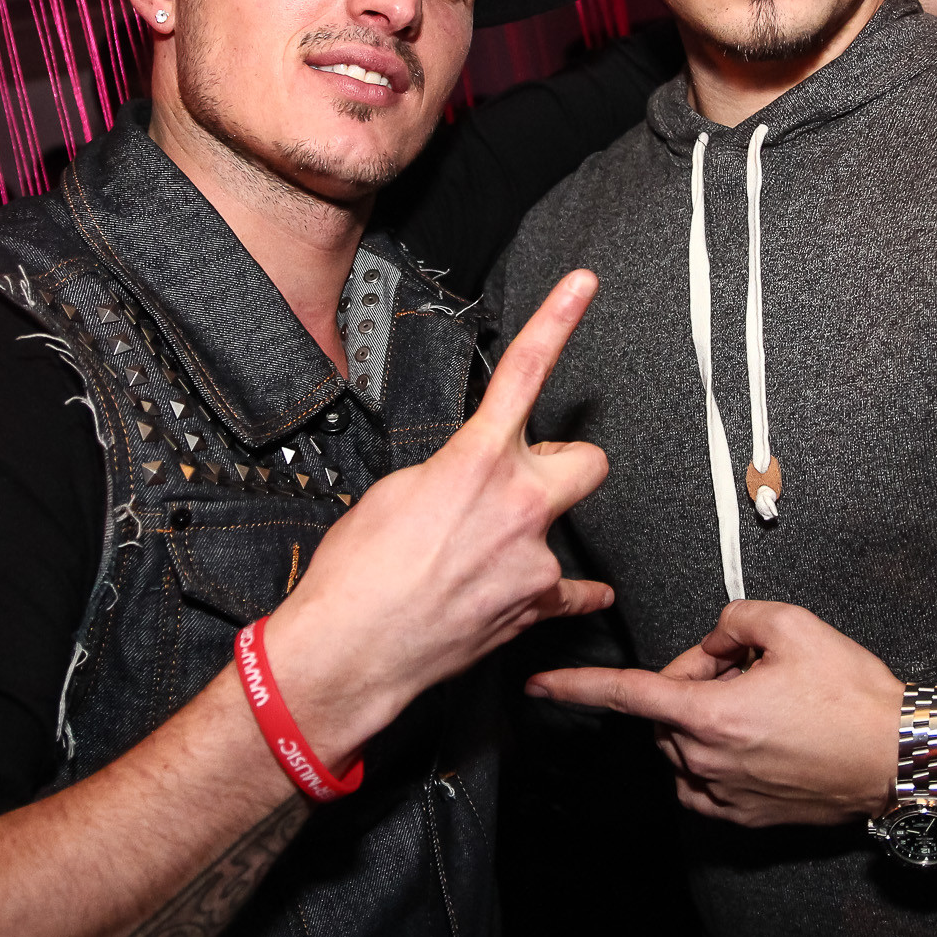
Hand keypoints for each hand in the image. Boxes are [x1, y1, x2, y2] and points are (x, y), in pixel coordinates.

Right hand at [266, 270, 613, 765]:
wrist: (348, 652)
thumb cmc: (355, 574)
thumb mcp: (394, 492)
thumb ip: (451, 470)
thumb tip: (470, 476)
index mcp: (476, 461)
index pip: (526, 372)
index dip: (558, 318)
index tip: (584, 283)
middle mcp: (519, 505)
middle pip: (587, 462)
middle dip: (564, 467)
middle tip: (528, 482)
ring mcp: (535, 560)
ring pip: (567, 530)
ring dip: (536, 534)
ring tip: (482, 557)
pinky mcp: (537, 608)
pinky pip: (571, 593)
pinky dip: (558, 594)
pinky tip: (536, 594)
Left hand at [526, 600, 901, 827]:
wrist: (898, 756)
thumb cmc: (853, 697)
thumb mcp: (792, 625)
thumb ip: (733, 619)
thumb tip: (713, 640)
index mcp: (711, 714)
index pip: (627, 694)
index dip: (576, 686)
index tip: (540, 684)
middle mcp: (708, 760)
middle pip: (666, 710)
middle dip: (691, 681)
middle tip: (742, 664)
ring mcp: (724, 794)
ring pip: (682, 744)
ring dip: (703, 718)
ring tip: (761, 701)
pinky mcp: (743, 816)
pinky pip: (702, 779)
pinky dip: (712, 753)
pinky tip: (757, 735)